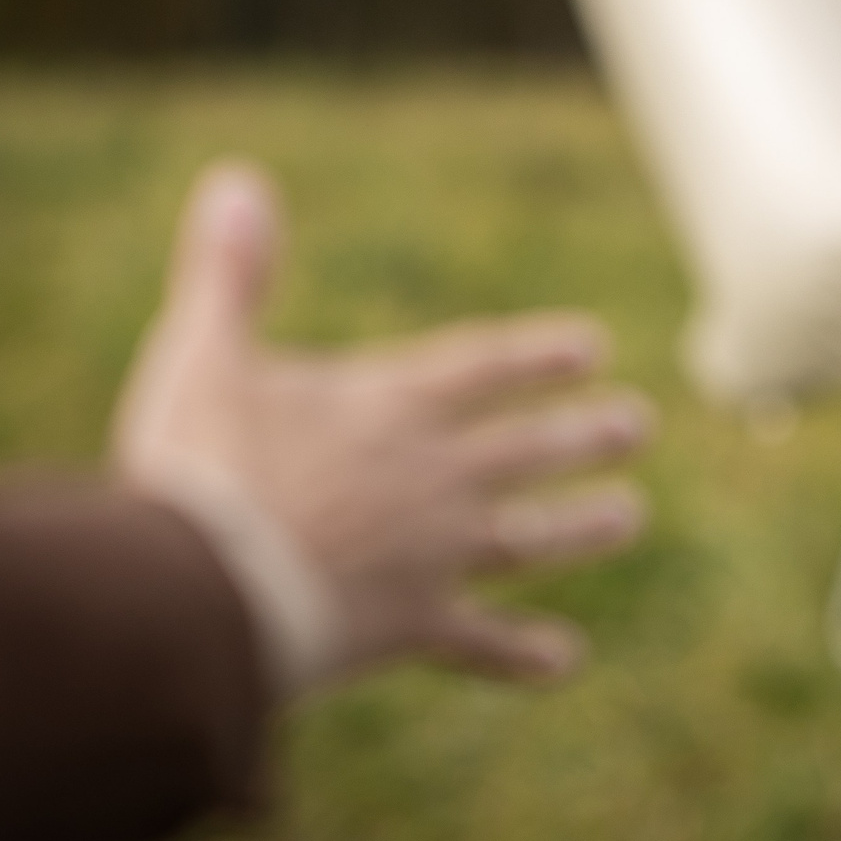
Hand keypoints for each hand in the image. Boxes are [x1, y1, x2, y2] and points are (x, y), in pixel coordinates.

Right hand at [112, 163, 649, 695]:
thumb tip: (236, 179)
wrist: (203, 597)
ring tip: (633, 517)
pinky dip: (521, 653)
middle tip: (641, 426)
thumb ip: (230, 273)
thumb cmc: (199, 468)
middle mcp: (432, 476)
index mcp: (390, 406)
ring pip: (528, 537)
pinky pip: (480, 642)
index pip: (482, 368)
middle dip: (584, 434)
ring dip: (582, 526)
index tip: (595, 347)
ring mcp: (431, 555)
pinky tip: (565, 661)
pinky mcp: (411, 627)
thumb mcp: (206, 353)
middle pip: (526, 450)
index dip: (537, 355)